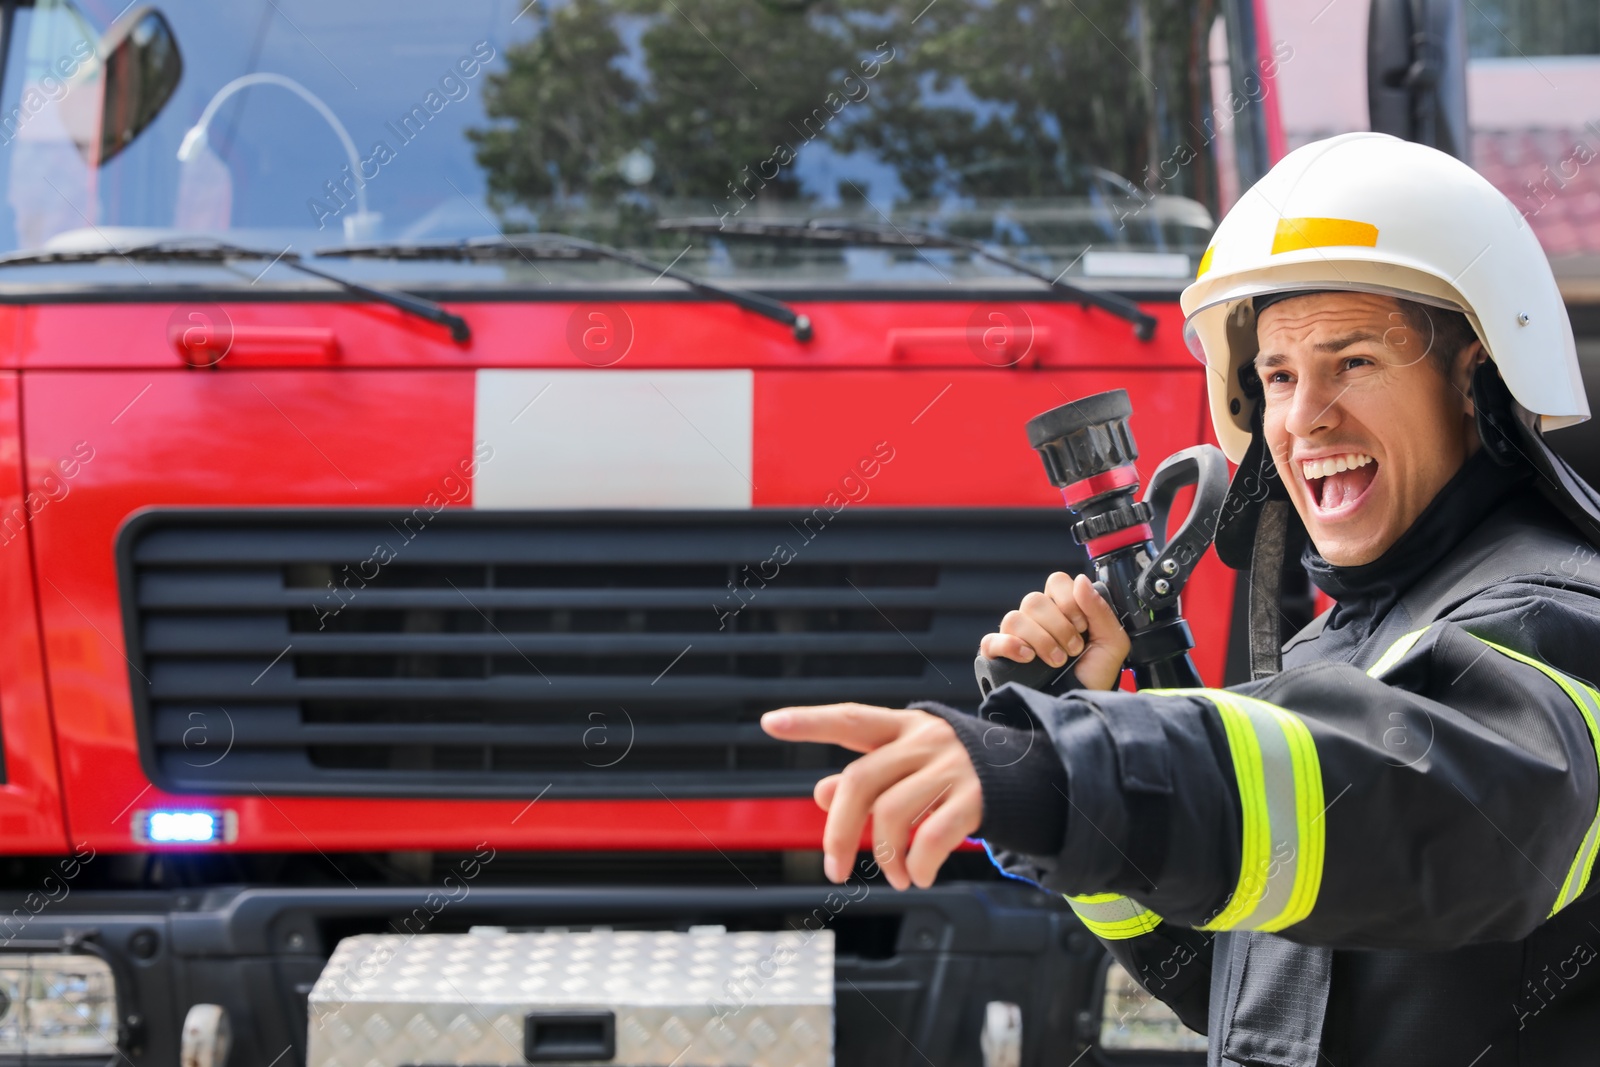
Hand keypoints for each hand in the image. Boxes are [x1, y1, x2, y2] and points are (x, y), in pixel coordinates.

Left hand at [759, 703, 980, 890]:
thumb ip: (866, 776)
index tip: (769, 723)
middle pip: (861, 780)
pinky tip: (919, 875)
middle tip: (833, 869)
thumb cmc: (955, 772)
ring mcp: (952, 767)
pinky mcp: (977, 798)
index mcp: (902, 728)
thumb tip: (819, 792)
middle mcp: (924, 741)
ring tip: (896, 877)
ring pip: (892, 813)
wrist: (1031, 775)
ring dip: (884, 857)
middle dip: (838, 831)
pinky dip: (919, 865)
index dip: (809, 722)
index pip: (850, 719)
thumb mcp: (910, 765)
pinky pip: (933, 837)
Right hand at [979, 571, 1128, 689]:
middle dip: (1059, 626)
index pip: (1056, 582)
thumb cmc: (1095, 677)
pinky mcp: (999, 657)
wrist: (1081, 709)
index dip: (1069, 600)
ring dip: (1041, 640)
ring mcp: (1015, 637)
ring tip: (1057, 661)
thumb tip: (1080, 580)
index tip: (1083, 626)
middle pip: (1034, 599)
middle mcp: (1037, 620)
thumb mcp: (1112, 643)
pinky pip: (991, 640)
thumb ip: (1100, 609)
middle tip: (1073, 650)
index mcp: (1062, 610)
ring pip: (1014, 618)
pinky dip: (1010, 645)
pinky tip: (1028, 658)